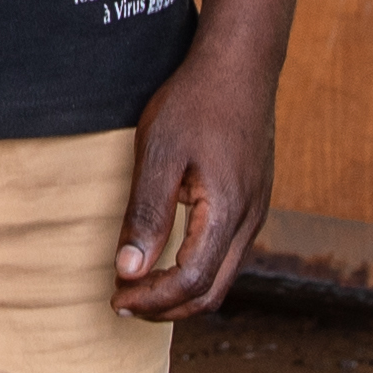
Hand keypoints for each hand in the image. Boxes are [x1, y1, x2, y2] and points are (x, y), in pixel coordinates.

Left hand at [114, 39, 273, 318]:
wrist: (241, 65)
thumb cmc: (196, 102)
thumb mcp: (160, 153)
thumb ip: (146, 214)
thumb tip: (129, 271)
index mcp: (228, 212)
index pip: (191, 282)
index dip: (152, 300)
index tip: (116, 297)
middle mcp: (250, 220)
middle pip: (211, 293)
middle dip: (166, 307)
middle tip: (123, 301)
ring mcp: (257, 212)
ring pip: (222, 277)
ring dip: (181, 291)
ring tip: (139, 283)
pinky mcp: (254, 201)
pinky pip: (228, 254)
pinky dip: (197, 269)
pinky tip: (167, 255)